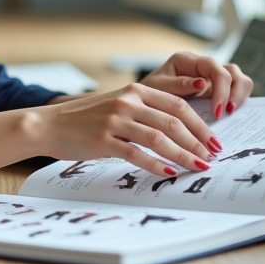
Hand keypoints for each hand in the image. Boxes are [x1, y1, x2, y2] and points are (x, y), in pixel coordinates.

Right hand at [33, 83, 220, 176]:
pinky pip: (137, 154)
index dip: (200, 125)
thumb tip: (182, 121)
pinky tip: (168, 173)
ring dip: (183, 155)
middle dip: (198, 142)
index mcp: (135, 90)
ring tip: (197, 167)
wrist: (49, 124)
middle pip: (173, 122)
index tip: (214, 141)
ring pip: (159, 139)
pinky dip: (156, 165)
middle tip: (212, 158)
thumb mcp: (118, 102)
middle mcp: (127, 102)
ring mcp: (115, 121)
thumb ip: (147, 106)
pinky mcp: (104, 140)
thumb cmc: (86, 118)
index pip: (178, 106)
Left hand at [140, 51, 253, 119]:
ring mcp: (210, 77)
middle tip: (227, 113)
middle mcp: (202, 65)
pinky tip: (230, 114)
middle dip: (233, 93)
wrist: (142, 100)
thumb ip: (178, 84)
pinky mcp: (215, 89)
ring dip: (239, 95)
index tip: (217, 111)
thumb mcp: (157, 88)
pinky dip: (237, 101)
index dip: (220, 89)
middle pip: (232, 71)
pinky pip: (234, 91)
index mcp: (187, 60)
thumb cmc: (147, 91)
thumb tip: (202, 83)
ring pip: (238, 78)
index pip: (214, 67)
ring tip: (231, 113)